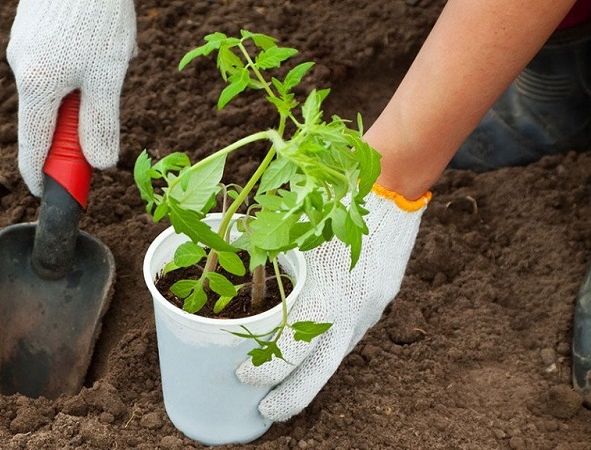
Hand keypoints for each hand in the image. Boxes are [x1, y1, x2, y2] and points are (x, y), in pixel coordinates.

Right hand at [7, 0, 136, 195]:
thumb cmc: (97, 13)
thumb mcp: (108, 75)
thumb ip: (101, 123)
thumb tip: (99, 163)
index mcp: (36, 87)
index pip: (32, 149)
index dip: (42, 177)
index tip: (52, 194)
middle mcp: (21, 69)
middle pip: (47, 119)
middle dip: (78, 121)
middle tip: (106, 105)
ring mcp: (23, 47)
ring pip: (57, 88)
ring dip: (85, 88)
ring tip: (110, 55)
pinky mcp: (31, 30)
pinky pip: (56, 63)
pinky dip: (80, 66)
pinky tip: (100, 39)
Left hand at [236, 186, 429, 421]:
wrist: (391, 189)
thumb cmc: (333, 203)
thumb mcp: (298, 229)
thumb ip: (270, 252)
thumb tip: (234, 264)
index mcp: (327, 292)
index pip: (293, 346)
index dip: (267, 367)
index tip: (243, 376)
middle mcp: (352, 309)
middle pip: (320, 370)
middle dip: (291, 397)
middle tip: (264, 412)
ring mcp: (370, 310)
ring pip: (336, 355)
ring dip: (309, 376)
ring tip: (283, 390)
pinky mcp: (378, 304)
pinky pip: (349, 335)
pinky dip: (326, 350)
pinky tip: (310, 355)